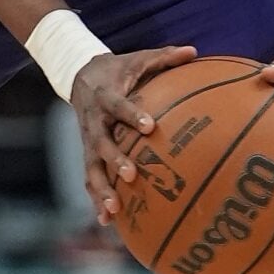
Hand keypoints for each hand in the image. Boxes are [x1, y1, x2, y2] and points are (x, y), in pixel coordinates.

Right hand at [71, 45, 197, 221]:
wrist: (79, 76)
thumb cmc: (118, 69)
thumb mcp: (138, 59)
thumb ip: (164, 57)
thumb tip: (193, 51)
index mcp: (105, 96)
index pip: (117, 106)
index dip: (132, 115)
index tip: (150, 127)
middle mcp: (93, 122)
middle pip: (100, 143)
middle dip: (114, 160)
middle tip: (132, 174)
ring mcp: (87, 141)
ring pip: (90, 168)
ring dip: (101, 189)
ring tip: (114, 210)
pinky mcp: (87, 154)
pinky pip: (90, 179)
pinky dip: (96, 200)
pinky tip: (107, 222)